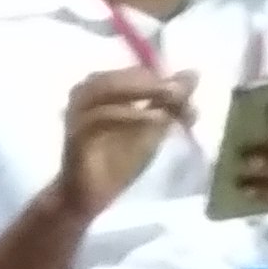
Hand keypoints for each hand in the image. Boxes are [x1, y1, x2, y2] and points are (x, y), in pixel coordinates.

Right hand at [55, 63, 195, 221]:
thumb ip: (169, 103)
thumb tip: (193, 74)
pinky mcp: (74, 132)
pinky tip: (153, 119)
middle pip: (122, 76)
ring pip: (107, 87)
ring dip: (142, 91)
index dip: (164, 81)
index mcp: (103, 88)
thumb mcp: (152, 130)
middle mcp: (86, 93)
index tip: (188, 94)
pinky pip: (100, 116)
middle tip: (181, 94)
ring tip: (170, 101)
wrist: (90, 195)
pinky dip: (128, 113)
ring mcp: (77, 111)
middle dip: (155, 84)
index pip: (137, 73)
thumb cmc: (118, 161)